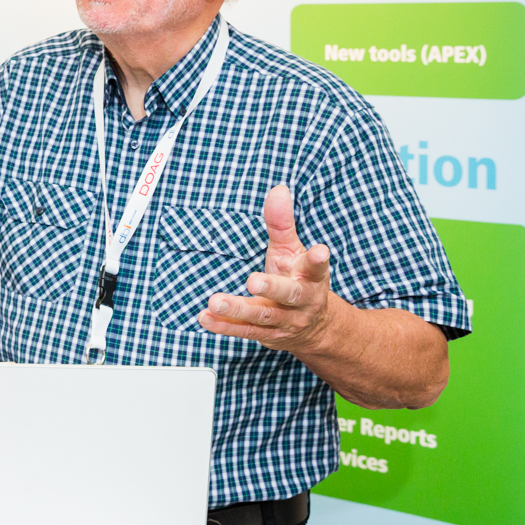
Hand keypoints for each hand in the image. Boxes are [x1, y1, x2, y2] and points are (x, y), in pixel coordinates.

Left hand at [196, 185, 337, 352]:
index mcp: (311, 277)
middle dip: (272, 287)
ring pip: (263, 316)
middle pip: (289, 294)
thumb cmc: (298, 278)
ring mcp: (284, 321)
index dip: (318, 259)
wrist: (316, 328)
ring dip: (238, 309)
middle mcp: (301, 301)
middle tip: (253, 281)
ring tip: (215, 301)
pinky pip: (244, 331)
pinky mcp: (266, 335)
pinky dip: (224, 326)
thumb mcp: (292, 251)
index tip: (319, 250)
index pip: (317, 267)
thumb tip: (278, 189)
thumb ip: (281, 223)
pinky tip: (205, 317)